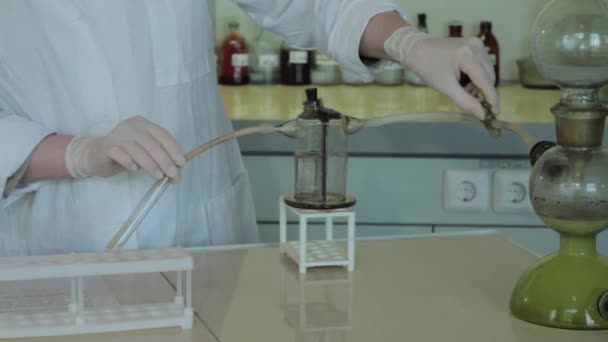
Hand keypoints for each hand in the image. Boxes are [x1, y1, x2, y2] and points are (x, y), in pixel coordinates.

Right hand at [65, 116, 185, 179]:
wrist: (95, 155)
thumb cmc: (125, 154)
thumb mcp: (145, 154)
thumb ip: (159, 160)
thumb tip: (177, 175)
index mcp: (143, 124)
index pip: (162, 134)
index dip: (173, 148)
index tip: (181, 162)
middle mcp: (131, 126)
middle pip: (151, 143)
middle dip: (164, 159)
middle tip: (172, 173)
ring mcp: (118, 135)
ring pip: (137, 149)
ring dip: (150, 164)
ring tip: (158, 176)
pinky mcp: (107, 147)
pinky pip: (120, 153)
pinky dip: (129, 161)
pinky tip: (135, 169)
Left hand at [384, 27, 498, 118]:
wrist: (416, 49)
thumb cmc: (428, 68)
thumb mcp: (446, 88)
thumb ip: (466, 102)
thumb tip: (483, 115)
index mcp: (468, 55)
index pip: (486, 81)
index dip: (492, 99)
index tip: (496, 113)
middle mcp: (476, 46)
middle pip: (489, 77)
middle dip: (482, 92)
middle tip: (471, 102)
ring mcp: (477, 43)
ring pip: (487, 72)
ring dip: (479, 85)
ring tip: (463, 90)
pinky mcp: (475, 44)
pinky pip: (482, 66)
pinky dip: (476, 77)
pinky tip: (464, 81)